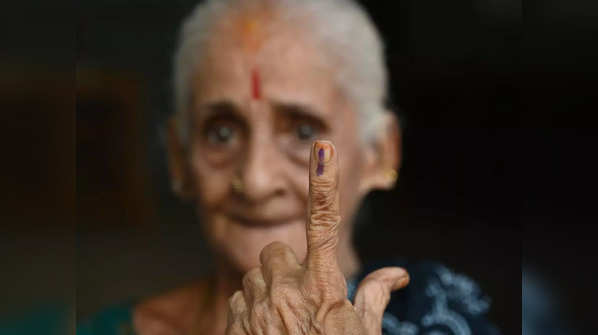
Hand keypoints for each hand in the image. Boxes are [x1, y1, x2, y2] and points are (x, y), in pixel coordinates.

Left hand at [226, 140, 408, 334]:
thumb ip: (375, 298)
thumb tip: (397, 273)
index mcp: (323, 288)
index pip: (325, 225)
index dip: (325, 183)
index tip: (322, 148)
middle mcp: (284, 291)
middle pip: (276, 252)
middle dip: (288, 267)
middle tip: (304, 298)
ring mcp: (253, 309)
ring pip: (254, 278)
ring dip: (268, 292)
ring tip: (286, 326)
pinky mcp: (233, 324)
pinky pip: (238, 300)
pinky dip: (250, 311)